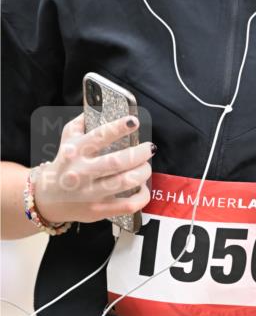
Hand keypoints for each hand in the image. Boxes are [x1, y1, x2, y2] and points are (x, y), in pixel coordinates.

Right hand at [34, 113, 154, 225]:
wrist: (47, 200)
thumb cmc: (63, 165)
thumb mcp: (66, 140)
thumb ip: (81, 123)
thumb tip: (98, 104)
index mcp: (74, 152)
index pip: (98, 136)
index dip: (118, 127)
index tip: (134, 122)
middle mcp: (80, 172)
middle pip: (116, 161)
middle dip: (139, 153)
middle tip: (149, 148)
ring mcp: (89, 193)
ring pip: (124, 182)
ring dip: (142, 173)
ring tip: (146, 167)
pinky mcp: (98, 210)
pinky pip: (127, 205)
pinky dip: (142, 196)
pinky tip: (143, 188)